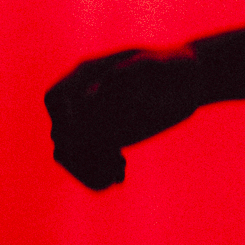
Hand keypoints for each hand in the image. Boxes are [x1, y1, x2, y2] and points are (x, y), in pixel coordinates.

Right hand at [44, 46, 202, 190]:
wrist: (188, 81)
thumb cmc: (174, 66)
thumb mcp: (158, 66)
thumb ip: (126, 74)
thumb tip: (89, 96)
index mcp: (89, 72)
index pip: (57, 98)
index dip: (66, 120)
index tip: (94, 136)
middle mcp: (83, 96)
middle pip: (61, 132)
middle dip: (82, 153)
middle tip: (116, 163)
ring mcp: (91, 119)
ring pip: (67, 153)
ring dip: (86, 169)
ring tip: (117, 175)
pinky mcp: (104, 137)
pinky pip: (85, 161)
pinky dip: (94, 175)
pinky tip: (119, 178)